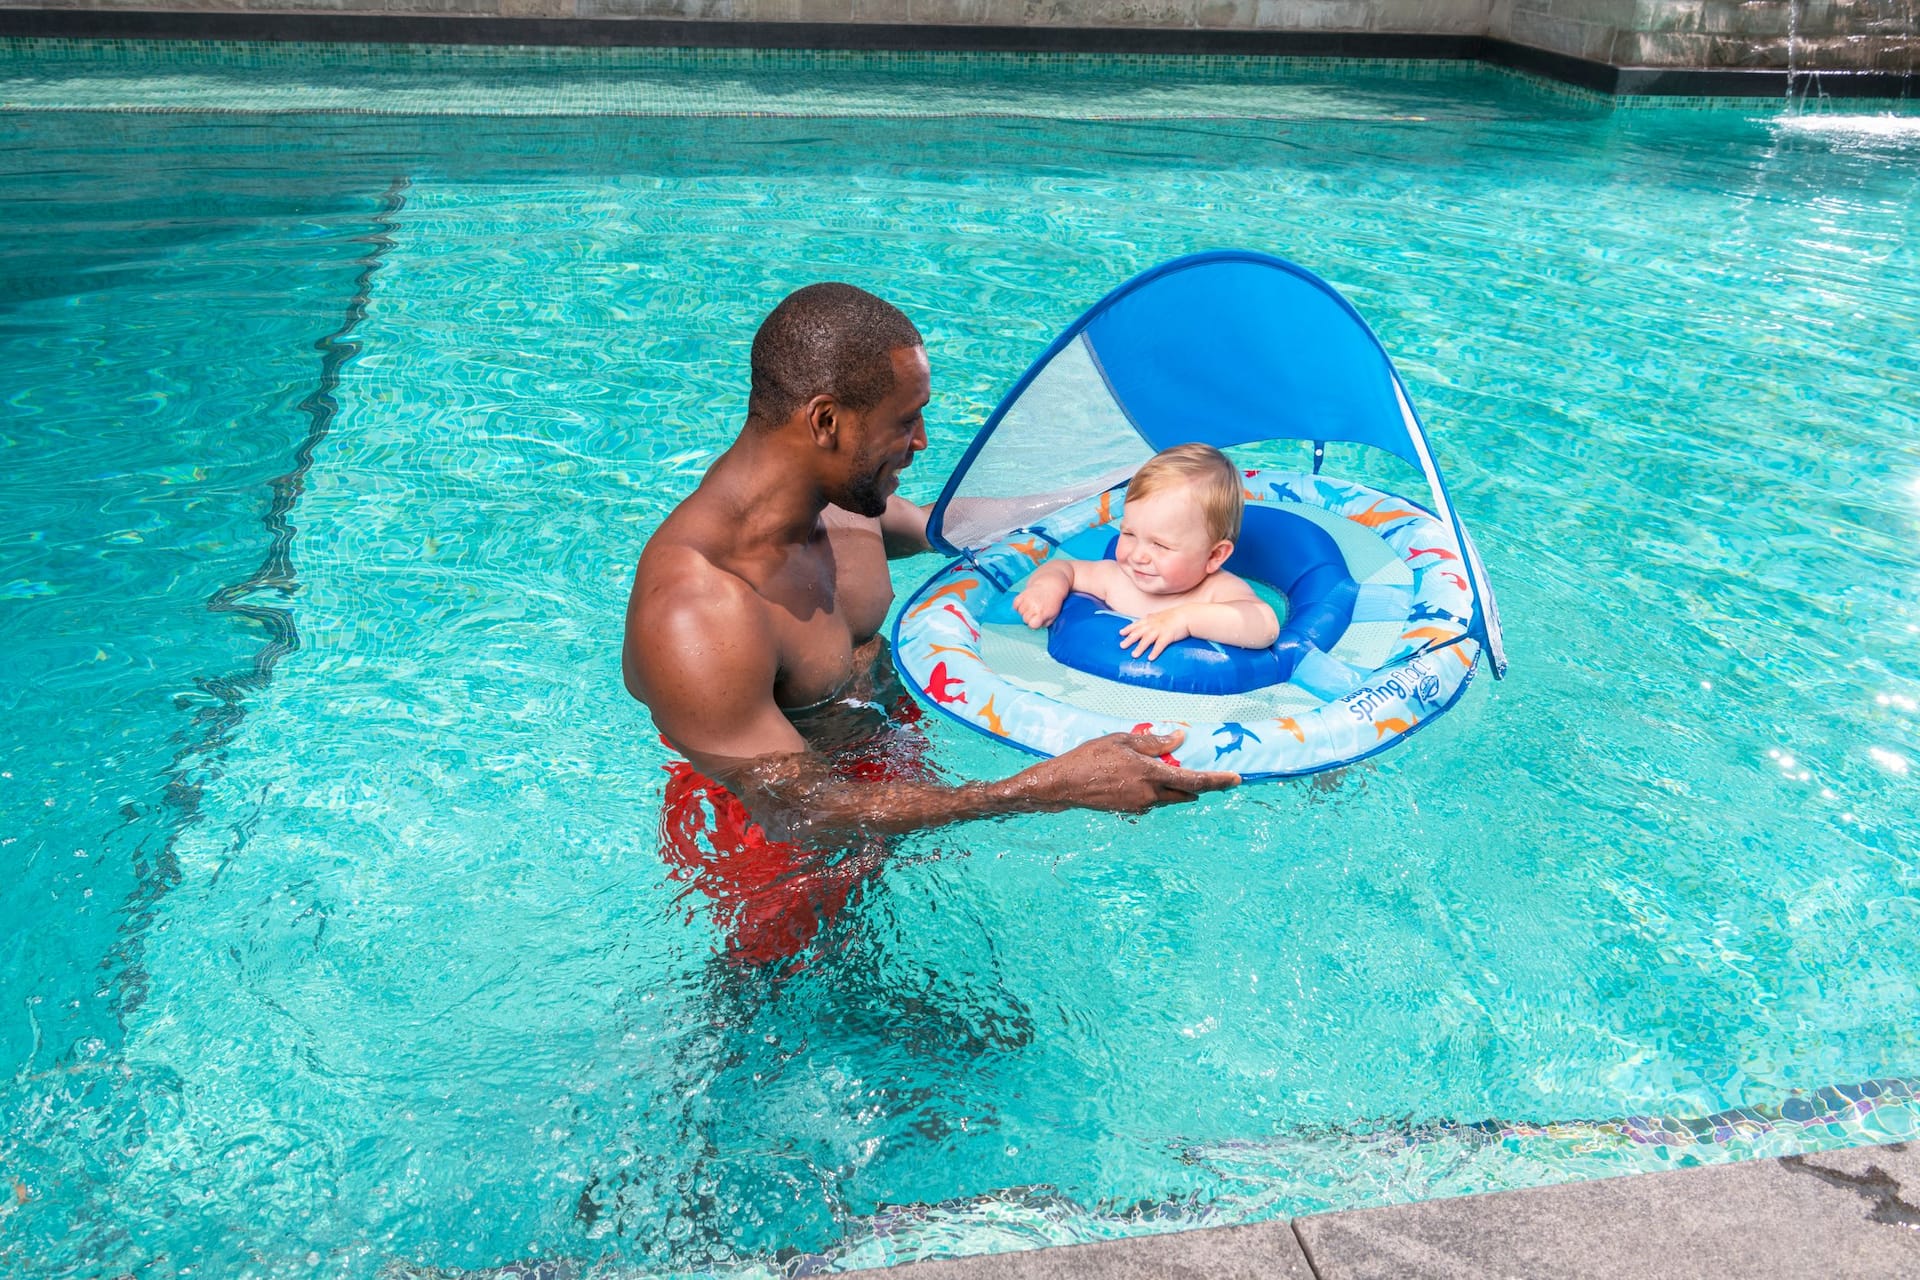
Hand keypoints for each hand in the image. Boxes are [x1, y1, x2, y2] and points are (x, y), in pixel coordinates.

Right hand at [1013, 578, 1067, 628]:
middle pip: (1025, 619)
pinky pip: (1015, 605)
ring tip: (1031, 606)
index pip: (1031, 624)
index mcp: (1042, 613)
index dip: (1034, 624)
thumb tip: (1034, 627)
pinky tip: (1025, 604)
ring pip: (1019, 612)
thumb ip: (1044, 624)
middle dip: (1029, 617)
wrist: (1050, 585)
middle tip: (1035, 612)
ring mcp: (1026, 600)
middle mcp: (1033, 607)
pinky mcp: (1022, 594)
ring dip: (1024, 611)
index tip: (1037, 620)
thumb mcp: (1053, 615)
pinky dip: (1018, 605)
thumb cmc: (1052, 603)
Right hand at [1025, 730, 1238, 812]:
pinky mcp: (1129, 810)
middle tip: (1214, 777)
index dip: (1217, 780)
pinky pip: (1152, 800)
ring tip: (1171, 770)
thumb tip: (1179, 739)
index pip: (1193, 780)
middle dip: (1201, 786)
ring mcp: (1139, 805)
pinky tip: (1144, 777)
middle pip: (1186, 793)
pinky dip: (1157, 790)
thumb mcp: (1123, 741)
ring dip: (1177, 787)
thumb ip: (1154, 742)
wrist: (1063, 784)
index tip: (1236, 779)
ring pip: (1169, 797)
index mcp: (1151, 775)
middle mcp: (1149, 794)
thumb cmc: (1090, 756)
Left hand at [1118, 608, 1190, 659]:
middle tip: (1122, 646)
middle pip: (1139, 632)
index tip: (1121, 633)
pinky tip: (1150, 658)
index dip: (1128, 628)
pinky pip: (1160, 645)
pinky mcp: (1168, 636)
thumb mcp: (1161, 615)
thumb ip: (1153, 618)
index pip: (1137, 624)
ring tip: (1134, 655)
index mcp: (1151, 619)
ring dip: (1140, 648)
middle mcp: (1153, 624)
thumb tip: (1145, 620)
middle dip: (1129, 639)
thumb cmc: (1176, 616)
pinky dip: (1155, 651)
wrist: (1188, 615)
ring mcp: (1160, 630)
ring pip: (1147, 639)